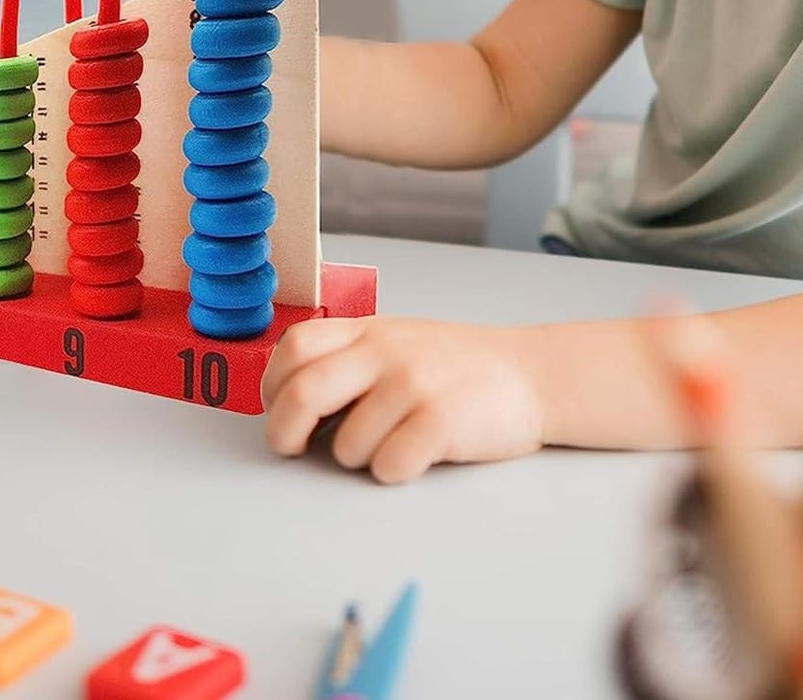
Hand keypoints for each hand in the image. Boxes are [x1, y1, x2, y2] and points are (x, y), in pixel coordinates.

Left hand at [261, 316, 546, 483]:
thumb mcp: (397, 342)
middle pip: (302, 393)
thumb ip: (349, 358)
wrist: (529, 374)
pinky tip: (417, 455)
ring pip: (345, 446)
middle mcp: (386, 351)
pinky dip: (394, 472)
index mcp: (369, 330)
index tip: (279, 409)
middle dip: (285, 433)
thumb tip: (288, 403)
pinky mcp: (441, 421)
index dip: (273, 385)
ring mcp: (413, 384)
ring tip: (390, 442)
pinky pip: (387, 467)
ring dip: (358, 459)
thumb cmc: (454, 367)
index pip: (295, 347)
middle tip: (294, 449)